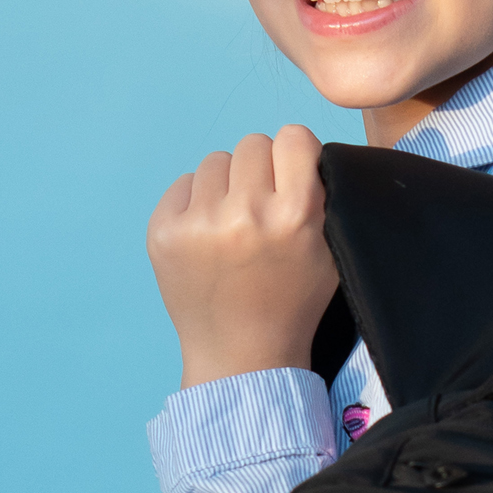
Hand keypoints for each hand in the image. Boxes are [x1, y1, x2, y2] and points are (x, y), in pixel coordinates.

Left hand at [147, 125, 337, 385]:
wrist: (243, 355)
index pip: (294, 137)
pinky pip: (184, 184)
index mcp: (294, 215)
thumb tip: (299, 152)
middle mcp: (245, 212)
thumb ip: (319, 198)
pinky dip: (196, 203)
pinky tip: (206, 238)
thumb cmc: (292, 302)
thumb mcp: (329, 252)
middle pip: (252, 144)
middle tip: (259, 207)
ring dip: (226, 186)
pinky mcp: (163, 231)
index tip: (291, 177)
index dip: (295, 155)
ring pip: (216, 161)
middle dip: (260, 171)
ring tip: (231, 225)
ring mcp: (199, 221)